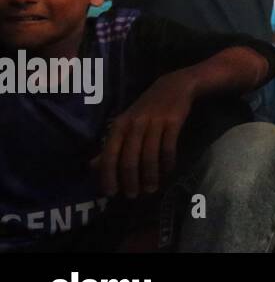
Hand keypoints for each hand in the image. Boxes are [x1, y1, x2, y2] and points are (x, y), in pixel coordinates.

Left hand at [93, 71, 195, 197]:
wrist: (174, 86)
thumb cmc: (146, 109)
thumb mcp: (125, 124)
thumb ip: (110, 145)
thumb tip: (92, 167)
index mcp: (119, 126)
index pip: (109, 155)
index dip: (109, 176)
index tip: (112, 194)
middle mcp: (134, 124)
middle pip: (130, 158)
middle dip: (130, 180)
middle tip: (133, 195)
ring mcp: (154, 122)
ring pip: (150, 155)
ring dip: (150, 175)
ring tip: (151, 188)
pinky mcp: (173, 121)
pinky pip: (168, 147)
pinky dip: (168, 162)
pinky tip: (168, 171)